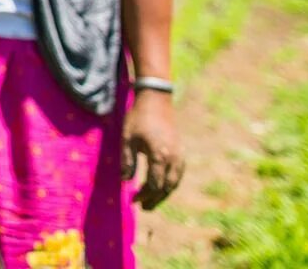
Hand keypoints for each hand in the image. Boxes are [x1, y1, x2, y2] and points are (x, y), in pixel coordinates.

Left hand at [121, 89, 182, 209]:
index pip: (154, 184)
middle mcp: (174, 158)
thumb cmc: (138, 118)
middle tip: (144, 207)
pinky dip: (170, 183)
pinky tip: (161, 186)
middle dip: (155, 199)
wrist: (156, 100)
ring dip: (163, 193)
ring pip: (175, 182)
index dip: (144, 195)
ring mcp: (180, 155)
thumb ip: (127, 161)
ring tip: (152, 201)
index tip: (133, 200)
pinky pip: (178, 174)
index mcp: (159, 156)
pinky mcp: (181, 151)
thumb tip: (126, 181)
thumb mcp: (127, 139)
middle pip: (167, 187)